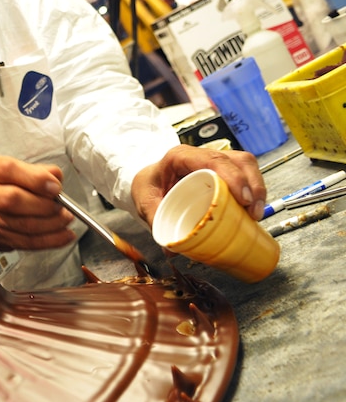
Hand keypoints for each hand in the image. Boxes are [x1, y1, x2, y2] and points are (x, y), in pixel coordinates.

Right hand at [0, 156, 75, 250]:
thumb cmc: (6, 186)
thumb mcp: (20, 169)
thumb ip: (39, 171)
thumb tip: (56, 177)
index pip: (9, 170)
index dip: (36, 179)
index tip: (56, 187)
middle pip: (12, 200)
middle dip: (43, 205)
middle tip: (61, 206)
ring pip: (22, 225)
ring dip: (50, 224)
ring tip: (66, 219)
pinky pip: (26, 242)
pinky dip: (50, 240)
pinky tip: (64, 236)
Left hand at [132, 144, 266, 224]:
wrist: (147, 180)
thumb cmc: (148, 184)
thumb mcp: (145, 201)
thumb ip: (155, 219)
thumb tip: (170, 246)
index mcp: (180, 156)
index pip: (212, 159)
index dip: (233, 177)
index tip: (243, 198)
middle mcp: (201, 155)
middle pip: (237, 161)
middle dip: (252, 185)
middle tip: (253, 212)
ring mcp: (215, 161)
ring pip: (246, 166)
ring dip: (257, 189)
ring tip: (256, 213)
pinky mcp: (224, 171)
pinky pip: (245, 175)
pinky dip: (253, 192)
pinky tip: (253, 210)